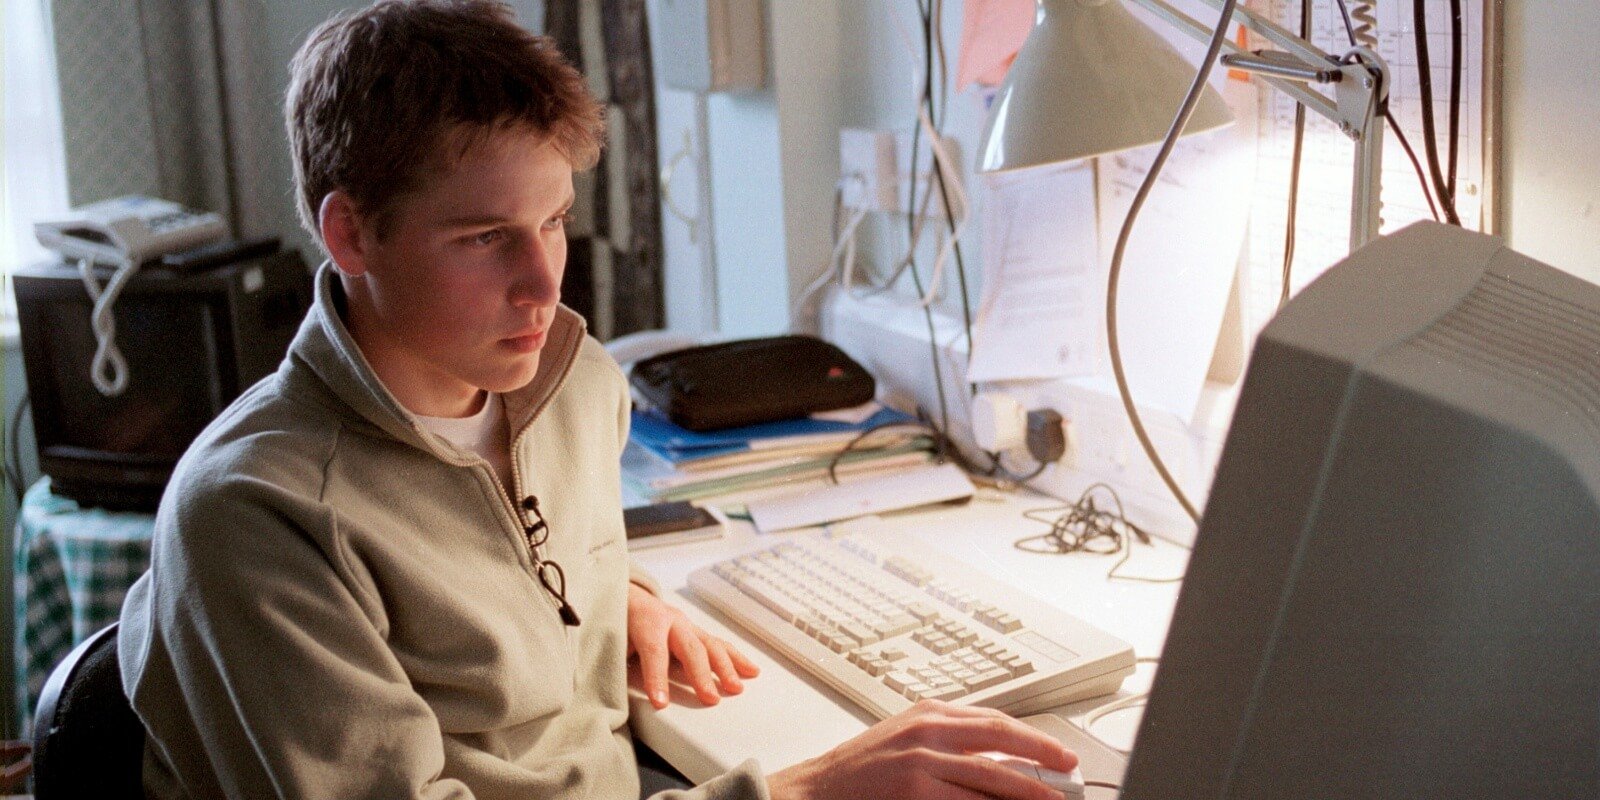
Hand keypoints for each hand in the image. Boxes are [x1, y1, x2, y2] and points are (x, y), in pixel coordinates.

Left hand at [627, 583, 759, 708]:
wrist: (624, 594)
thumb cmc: (615, 620)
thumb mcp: (609, 639)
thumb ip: (618, 659)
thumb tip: (617, 687)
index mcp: (646, 620)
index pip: (654, 651)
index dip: (657, 678)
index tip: (661, 703)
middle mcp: (671, 620)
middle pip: (690, 648)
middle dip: (700, 675)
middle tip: (709, 699)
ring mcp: (687, 624)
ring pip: (711, 645)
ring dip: (725, 668)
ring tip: (735, 688)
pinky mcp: (696, 632)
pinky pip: (719, 644)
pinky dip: (736, 658)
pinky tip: (751, 670)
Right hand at [766, 700, 1077, 799]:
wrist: (817, 790)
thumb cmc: (861, 769)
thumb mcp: (906, 736)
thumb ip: (949, 738)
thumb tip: (1000, 754)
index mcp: (929, 713)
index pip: (996, 721)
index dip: (1035, 739)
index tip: (1061, 755)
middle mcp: (928, 732)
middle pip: (1002, 743)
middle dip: (1043, 762)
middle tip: (1069, 776)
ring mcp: (922, 763)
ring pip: (992, 777)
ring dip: (1028, 793)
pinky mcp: (915, 793)